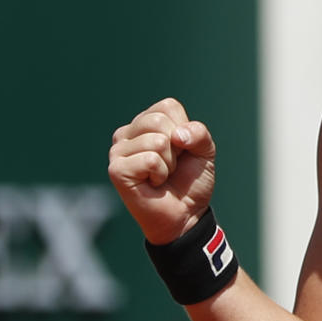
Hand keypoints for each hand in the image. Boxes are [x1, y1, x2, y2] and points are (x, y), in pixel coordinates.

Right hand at [108, 98, 215, 244]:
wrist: (186, 214)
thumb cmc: (190, 181)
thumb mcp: (204, 150)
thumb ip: (199, 133)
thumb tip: (177, 135)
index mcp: (145, 122)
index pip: (168, 107)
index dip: (184, 130)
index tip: (181, 150)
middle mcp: (127, 133)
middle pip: (159, 120)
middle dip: (177, 146)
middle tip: (171, 164)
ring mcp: (118, 151)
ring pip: (157, 140)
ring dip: (170, 163)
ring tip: (162, 175)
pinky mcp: (117, 170)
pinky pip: (150, 159)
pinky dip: (161, 173)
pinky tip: (154, 183)